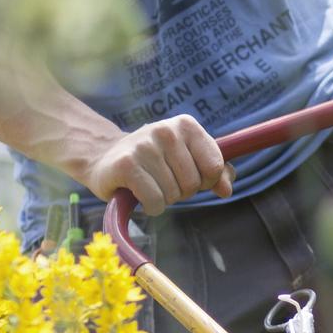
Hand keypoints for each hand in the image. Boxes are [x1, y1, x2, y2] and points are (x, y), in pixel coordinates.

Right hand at [84, 115, 235, 215]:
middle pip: (194, 184)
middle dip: (181, 191)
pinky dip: (151, 207)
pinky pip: (155, 202)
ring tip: (149, 183)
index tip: (189, 176)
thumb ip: (215, 173)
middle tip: (162, 179)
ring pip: (174, 195)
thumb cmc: (154, 162)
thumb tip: (227, 190)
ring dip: (163, 198)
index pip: (215, 166)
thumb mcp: (187, 160)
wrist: (105, 158)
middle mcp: (166, 131)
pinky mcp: (127, 166)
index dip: (205, 181)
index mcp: (186, 125)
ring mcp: (145, 146)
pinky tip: (139, 194)